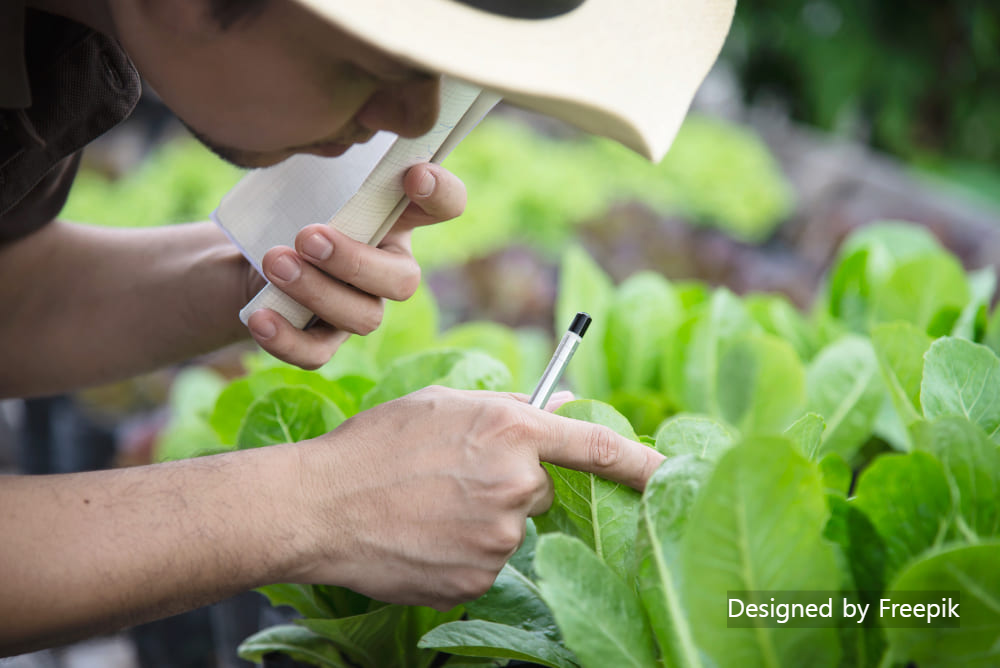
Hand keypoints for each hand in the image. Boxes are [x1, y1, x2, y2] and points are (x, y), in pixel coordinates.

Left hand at [244, 163, 465, 368]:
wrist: (246, 253)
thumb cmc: (291, 204)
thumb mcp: (312, 173)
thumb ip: (334, 159)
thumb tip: (333, 124)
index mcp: (398, 218)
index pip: (445, 205)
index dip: (441, 194)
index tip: (413, 176)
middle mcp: (388, 268)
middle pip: (404, 281)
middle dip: (357, 261)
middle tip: (308, 237)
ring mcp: (359, 308)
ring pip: (364, 318)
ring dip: (318, 291)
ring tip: (274, 263)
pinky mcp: (323, 341)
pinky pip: (317, 354)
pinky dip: (288, 339)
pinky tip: (259, 316)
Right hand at [289, 387, 664, 609]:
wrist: (319, 505)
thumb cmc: (376, 443)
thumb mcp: (443, 404)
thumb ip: (510, 407)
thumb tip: (561, 407)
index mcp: (512, 431)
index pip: (598, 446)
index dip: (641, 459)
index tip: (671, 471)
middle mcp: (516, 484)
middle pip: (542, 488)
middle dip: (510, 480)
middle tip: (454, 475)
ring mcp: (499, 538)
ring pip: (512, 526)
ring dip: (483, 517)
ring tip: (427, 505)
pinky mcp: (478, 579)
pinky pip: (487, 561)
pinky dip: (463, 550)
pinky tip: (424, 535)